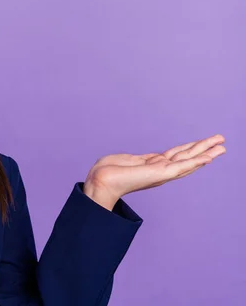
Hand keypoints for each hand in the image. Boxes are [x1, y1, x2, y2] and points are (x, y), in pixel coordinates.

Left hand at [83, 134, 225, 210]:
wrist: (101, 181)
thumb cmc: (107, 172)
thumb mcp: (127, 160)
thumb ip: (139, 159)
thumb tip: (142, 160)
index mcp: (153, 165)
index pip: (176, 156)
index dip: (190, 149)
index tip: (203, 144)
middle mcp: (160, 170)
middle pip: (187, 157)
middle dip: (204, 149)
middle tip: (222, 141)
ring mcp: (162, 172)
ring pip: (189, 161)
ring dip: (206, 153)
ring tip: (222, 146)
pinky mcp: (161, 174)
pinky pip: (182, 166)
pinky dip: (196, 162)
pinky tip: (209, 157)